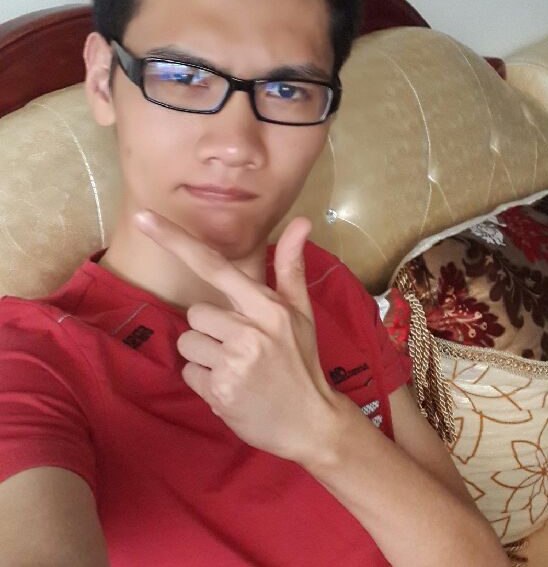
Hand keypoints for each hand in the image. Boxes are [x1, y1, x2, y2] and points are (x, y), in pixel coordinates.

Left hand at [134, 211, 341, 463]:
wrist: (311, 421)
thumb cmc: (302, 360)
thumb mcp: (301, 312)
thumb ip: (292, 266)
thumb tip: (301, 220)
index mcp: (268, 307)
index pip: (215, 266)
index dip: (176, 241)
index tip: (144, 218)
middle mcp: (249, 331)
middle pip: (195, 313)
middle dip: (211, 329)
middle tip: (241, 347)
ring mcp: (233, 362)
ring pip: (188, 343)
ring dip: (205, 356)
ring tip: (236, 368)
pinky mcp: (219, 391)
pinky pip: (189, 373)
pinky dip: (205, 381)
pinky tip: (231, 387)